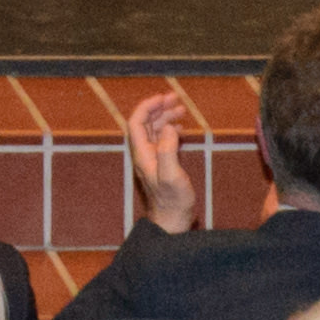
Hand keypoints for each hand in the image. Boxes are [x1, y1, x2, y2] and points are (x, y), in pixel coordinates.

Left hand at [120, 86, 199, 234]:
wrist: (172, 222)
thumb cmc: (172, 201)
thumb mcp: (171, 175)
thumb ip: (167, 150)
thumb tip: (167, 127)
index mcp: (142, 154)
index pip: (137, 122)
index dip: (148, 107)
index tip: (163, 98)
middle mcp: (145, 154)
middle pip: (146, 123)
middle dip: (160, 108)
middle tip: (176, 99)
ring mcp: (153, 160)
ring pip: (155, 131)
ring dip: (166, 118)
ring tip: (182, 110)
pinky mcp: (162, 166)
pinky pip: (163, 142)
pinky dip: (171, 131)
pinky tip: (181, 131)